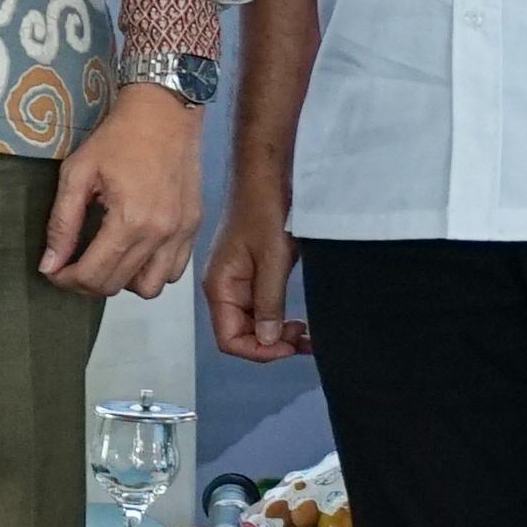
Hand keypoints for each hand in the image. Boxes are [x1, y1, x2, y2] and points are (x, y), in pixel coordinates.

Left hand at [41, 84, 202, 300]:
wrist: (164, 112)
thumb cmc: (116, 138)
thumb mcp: (78, 172)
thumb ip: (62, 222)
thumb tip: (49, 264)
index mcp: (130, 221)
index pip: (94, 275)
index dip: (66, 280)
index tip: (53, 271)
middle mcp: (161, 235)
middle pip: (118, 286)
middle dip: (87, 283)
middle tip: (70, 265)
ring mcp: (182, 234)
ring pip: (151, 288)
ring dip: (123, 282)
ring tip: (105, 259)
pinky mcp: (194, 228)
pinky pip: (174, 271)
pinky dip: (151, 271)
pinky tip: (133, 251)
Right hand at [203, 171, 311, 362]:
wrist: (266, 174)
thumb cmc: (267, 213)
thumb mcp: (272, 259)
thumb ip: (269, 302)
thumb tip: (268, 342)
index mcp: (220, 287)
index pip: (229, 339)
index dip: (259, 351)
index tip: (290, 347)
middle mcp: (223, 288)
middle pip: (241, 334)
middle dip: (272, 344)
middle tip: (305, 338)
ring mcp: (236, 281)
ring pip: (253, 323)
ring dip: (277, 333)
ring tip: (306, 331)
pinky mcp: (250, 272)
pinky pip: (260, 306)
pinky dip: (278, 317)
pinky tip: (298, 317)